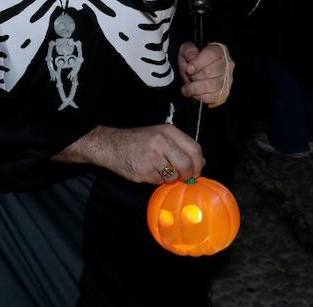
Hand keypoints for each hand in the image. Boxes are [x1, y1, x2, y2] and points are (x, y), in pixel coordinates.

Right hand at [87, 124, 204, 184]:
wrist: (112, 145)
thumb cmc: (139, 141)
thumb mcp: (161, 135)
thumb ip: (180, 146)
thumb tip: (200, 163)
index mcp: (169, 131)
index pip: (195, 149)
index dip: (198, 163)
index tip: (196, 170)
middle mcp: (161, 141)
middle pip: (187, 164)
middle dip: (187, 175)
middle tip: (183, 177)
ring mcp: (152, 156)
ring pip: (174, 175)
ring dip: (170, 178)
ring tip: (160, 171)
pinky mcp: (144, 170)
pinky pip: (159, 181)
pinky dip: (157, 180)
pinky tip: (149, 171)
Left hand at [178, 42, 233, 107]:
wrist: (191, 73)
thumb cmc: (191, 60)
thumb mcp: (186, 50)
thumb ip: (189, 52)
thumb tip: (193, 59)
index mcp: (219, 50)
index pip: (212, 55)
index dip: (199, 63)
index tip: (189, 69)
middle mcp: (227, 65)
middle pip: (211, 72)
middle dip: (195, 76)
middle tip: (189, 76)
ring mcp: (227, 80)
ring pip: (212, 86)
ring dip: (196, 88)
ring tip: (187, 87)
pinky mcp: (224, 93)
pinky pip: (213, 98)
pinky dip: (200, 97)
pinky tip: (193, 93)